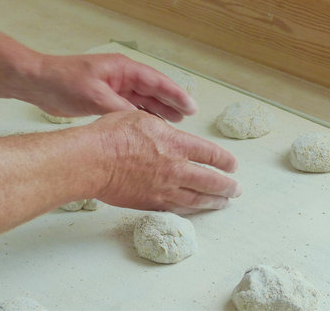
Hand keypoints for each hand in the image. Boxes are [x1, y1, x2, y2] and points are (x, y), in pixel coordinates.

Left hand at [0, 20, 195, 121]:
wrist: (38, 83)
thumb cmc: (64, 82)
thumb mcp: (95, 96)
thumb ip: (120, 108)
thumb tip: (143, 122)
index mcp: (124, 69)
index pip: (156, 81)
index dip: (175, 94)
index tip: (190, 106)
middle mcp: (123, 78)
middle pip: (154, 91)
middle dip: (171, 103)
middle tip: (188, 116)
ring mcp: (116, 89)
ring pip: (144, 100)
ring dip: (159, 111)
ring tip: (176, 123)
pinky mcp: (107, 100)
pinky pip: (131, 109)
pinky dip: (142, 117)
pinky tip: (151, 126)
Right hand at [91, 111, 240, 213]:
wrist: (92, 160)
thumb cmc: (112, 135)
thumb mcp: (141, 118)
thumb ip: (162, 129)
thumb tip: (169, 136)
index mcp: (176, 144)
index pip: (211, 155)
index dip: (226, 161)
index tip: (233, 165)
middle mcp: (176, 168)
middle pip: (211, 181)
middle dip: (227, 186)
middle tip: (236, 190)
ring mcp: (164, 188)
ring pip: (197, 199)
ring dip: (214, 202)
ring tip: (224, 203)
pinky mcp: (150, 203)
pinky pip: (176, 208)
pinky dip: (189, 210)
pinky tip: (194, 210)